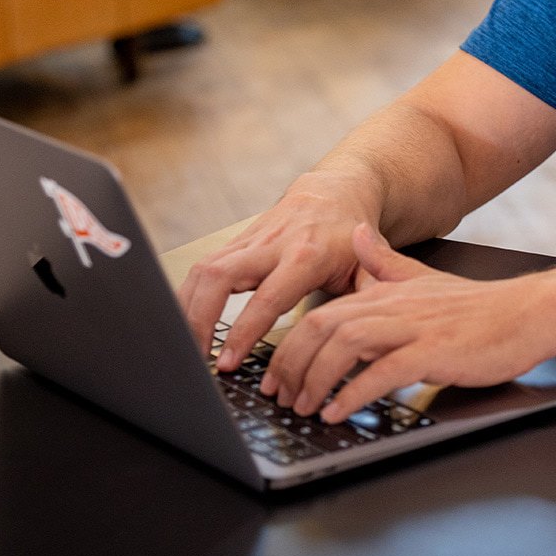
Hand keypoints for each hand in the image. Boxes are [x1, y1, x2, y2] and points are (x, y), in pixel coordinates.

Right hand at [176, 187, 373, 367]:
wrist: (335, 192)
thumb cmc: (352, 234)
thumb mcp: (371, 265)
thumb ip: (369, 298)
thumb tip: (365, 332)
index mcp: (306, 256)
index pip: (268, 298)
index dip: (244, 332)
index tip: (229, 362)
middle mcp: (272, 245)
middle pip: (221, 277)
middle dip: (200, 319)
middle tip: (196, 357)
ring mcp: (250, 241)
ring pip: (204, 269)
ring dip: (187, 309)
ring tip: (185, 346)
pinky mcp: (236, 241)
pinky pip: (202, 266)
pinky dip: (187, 295)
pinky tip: (184, 321)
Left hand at [260, 224, 555, 421]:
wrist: (527, 313)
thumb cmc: (478, 307)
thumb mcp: (423, 279)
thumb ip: (385, 263)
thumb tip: (359, 236)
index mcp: (386, 293)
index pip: (322, 314)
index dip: (290, 345)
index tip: (275, 376)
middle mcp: (394, 306)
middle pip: (323, 327)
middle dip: (291, 364)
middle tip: (279, 397)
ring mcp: (414, 327)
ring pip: (346, 344)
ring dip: (316, 379)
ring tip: (304, 407)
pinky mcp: (434, 352)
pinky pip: (383, 371)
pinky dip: (354, 394)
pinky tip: (338, 412)